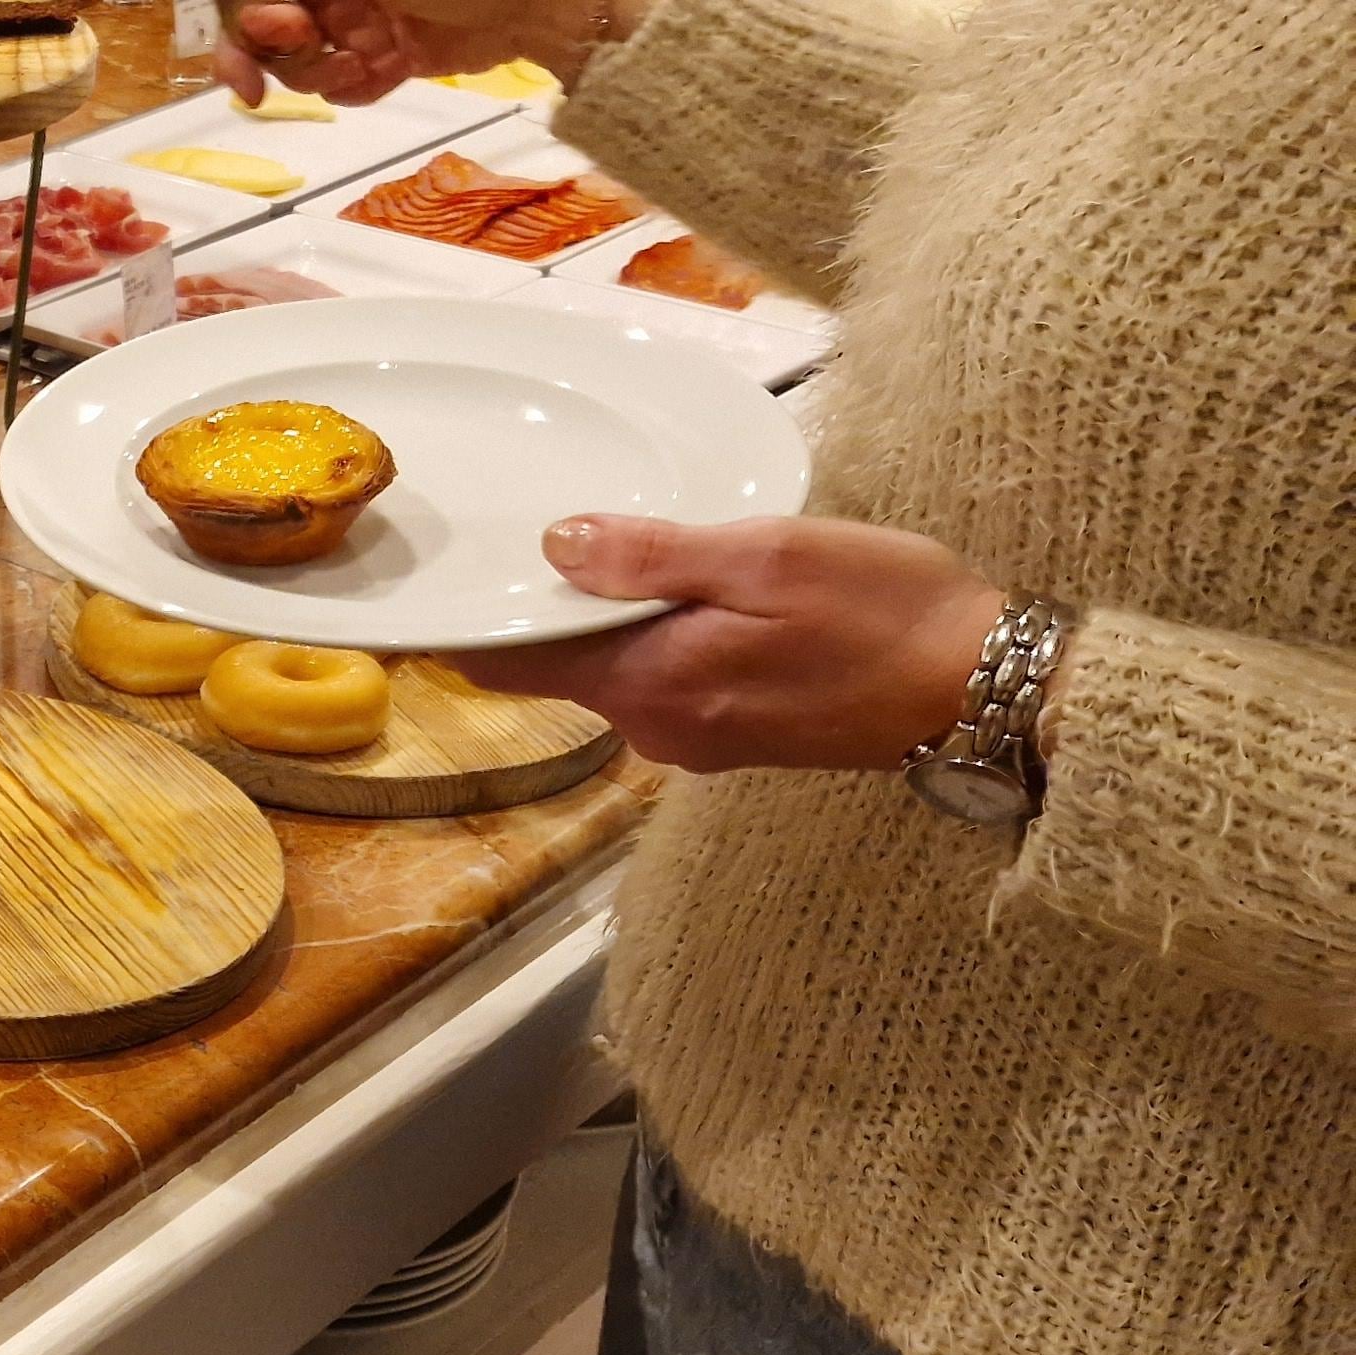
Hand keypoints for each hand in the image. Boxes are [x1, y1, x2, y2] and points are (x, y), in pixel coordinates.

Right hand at [213, 0, 624, 107]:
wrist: (545, 4)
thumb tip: (252, 3)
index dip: (240, 27)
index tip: (253, 50)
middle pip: (265, 31)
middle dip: (285, 47)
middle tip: (318, 44)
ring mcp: (359, 20)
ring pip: (302, 66)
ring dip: (324, 73)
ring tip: (366, 63)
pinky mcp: (385, 58)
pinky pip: (344, 88)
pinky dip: (356, 87)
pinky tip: (382, 73)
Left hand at [452, 514, 1003, 773]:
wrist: (986, 688)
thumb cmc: (886, 614)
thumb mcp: (765, 558)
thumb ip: (653, 556)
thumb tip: (556, 546)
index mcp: (648, 685)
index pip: (515, 666)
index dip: (481, 620)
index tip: (457, 577)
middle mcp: (657, 729)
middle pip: (563, 663)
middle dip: (559, 604)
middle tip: (565, 527)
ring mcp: (698, 738)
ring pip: (619, 667)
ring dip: (621, 614)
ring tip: (645, 547)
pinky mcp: (738, 733)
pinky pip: (670, 678)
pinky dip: (667, 634)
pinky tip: (703, 591)